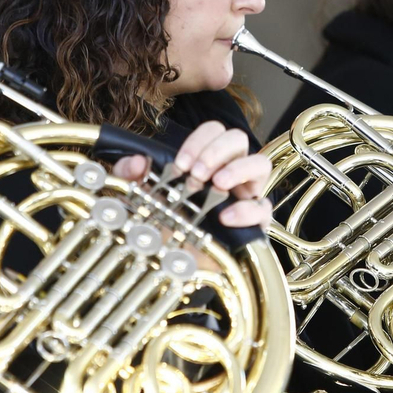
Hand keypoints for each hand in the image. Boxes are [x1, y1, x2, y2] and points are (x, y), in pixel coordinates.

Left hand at [113, 120, 271, 228]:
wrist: (171, 262)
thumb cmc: (161, 223)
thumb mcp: (137, 196)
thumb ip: (129, 174)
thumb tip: (138, 162)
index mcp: (206, 160)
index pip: (213, 131)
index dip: (199, 141)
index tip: (181, 164)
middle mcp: (229, 171)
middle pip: (238, 139)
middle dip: (217, 151)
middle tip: (197, 174)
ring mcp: (244, 194)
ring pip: (260, 164)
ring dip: (238, 169)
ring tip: (217, 184)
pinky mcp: (253, 222)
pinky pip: (263, 208)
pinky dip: (247, 209)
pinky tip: (225, 217)